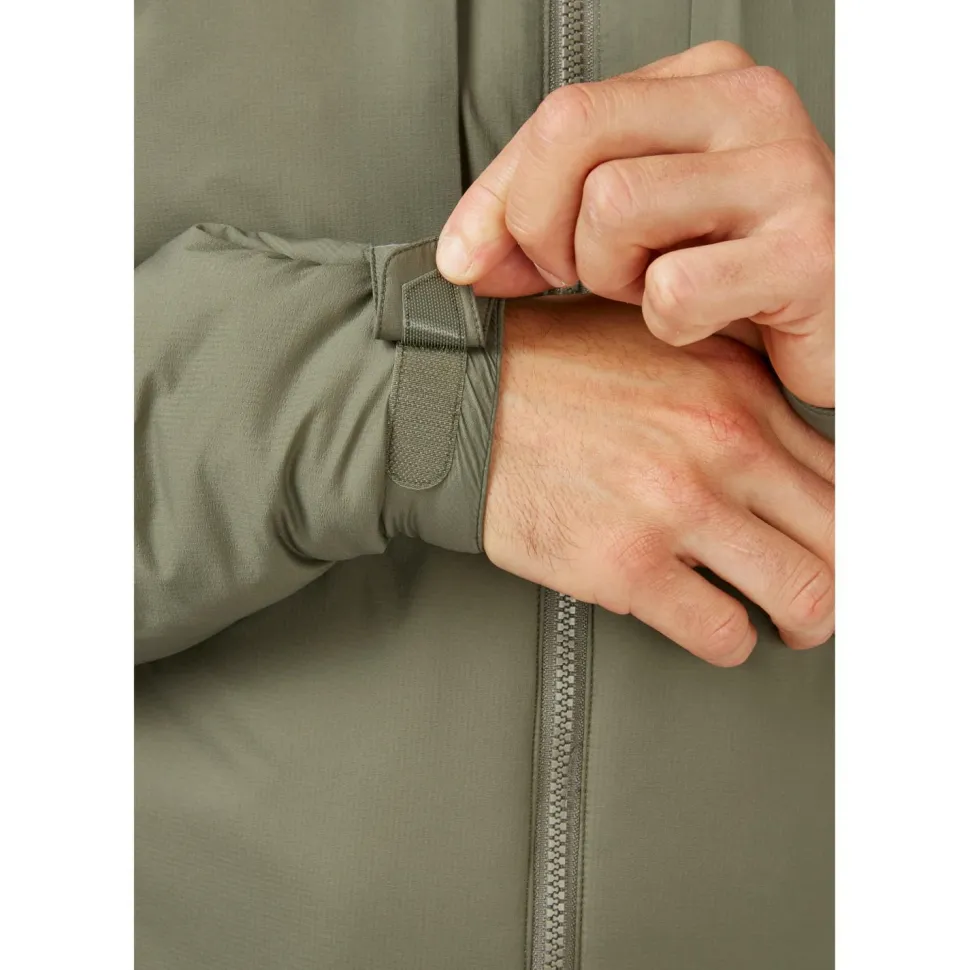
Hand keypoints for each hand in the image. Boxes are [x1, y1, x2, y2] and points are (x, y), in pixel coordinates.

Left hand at [438, 42, 834, 406]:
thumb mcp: (631, 227)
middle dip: (542, 228)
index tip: (471, 260)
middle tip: (577, 274)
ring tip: (656, 288)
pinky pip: (674, 292)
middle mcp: (748, 106)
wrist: (844, 326)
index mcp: (704, 83)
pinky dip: (669, 326)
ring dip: (612, 278)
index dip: (497, 199)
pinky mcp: (809, 253)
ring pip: (613, 208)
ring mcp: (786, 173)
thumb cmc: (733, 274)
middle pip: (571, 135)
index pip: (558, 114)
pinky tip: (707, 319)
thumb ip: (542, 221)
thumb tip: (460, 259)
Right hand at [484, 296, 834, 665]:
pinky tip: (705, 621)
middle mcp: (721, 445)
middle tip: (819, 594)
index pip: (844, 474)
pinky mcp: (626, 565)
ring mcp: (676, 507)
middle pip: (841, 540)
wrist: (458, 402)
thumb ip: (731, 383)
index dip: (850, 523)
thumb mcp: (656, 344)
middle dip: (840, 581)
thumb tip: (782, 440)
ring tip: (773, 620)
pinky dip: (726, 641)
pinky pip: (721, 633)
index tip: (833, 544)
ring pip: (803, 597)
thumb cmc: (547, 373)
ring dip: (796, 622)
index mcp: (736, 390)